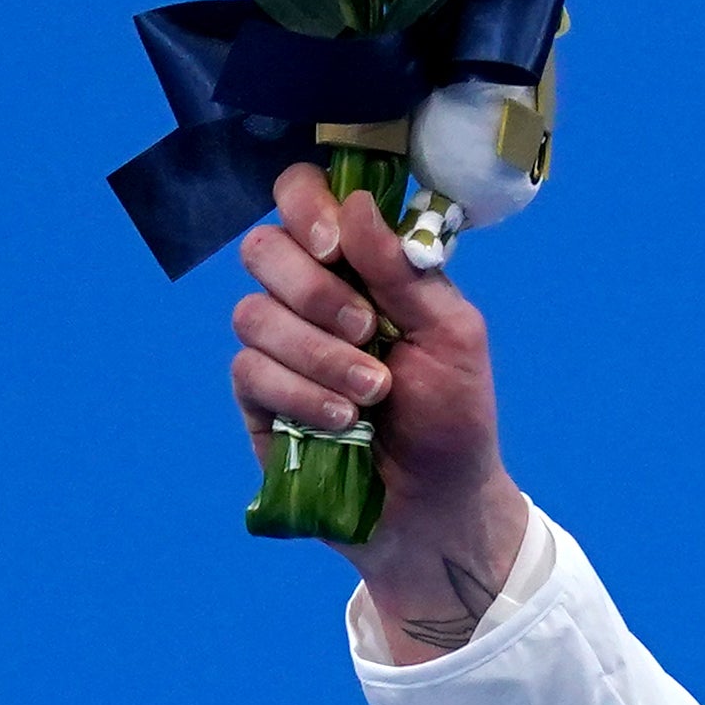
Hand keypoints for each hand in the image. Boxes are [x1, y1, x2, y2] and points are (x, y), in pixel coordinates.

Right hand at [230, 162, 536, 653]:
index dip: (304, 206)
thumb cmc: (454, 417)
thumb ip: (404, 272)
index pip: (303, 198)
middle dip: (313, 291)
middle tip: (367, 331)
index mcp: (359, 266)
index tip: (333, 245)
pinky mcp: (258, 398)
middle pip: (262, 249)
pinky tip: (343, 423)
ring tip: (373, 394)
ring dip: (319, 354)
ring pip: (252, 315)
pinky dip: (302, 395)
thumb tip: (356, 203)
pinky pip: (250, 372)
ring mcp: (278, 346)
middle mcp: (309, 296)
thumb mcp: (453, 337)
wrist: (438, 506)